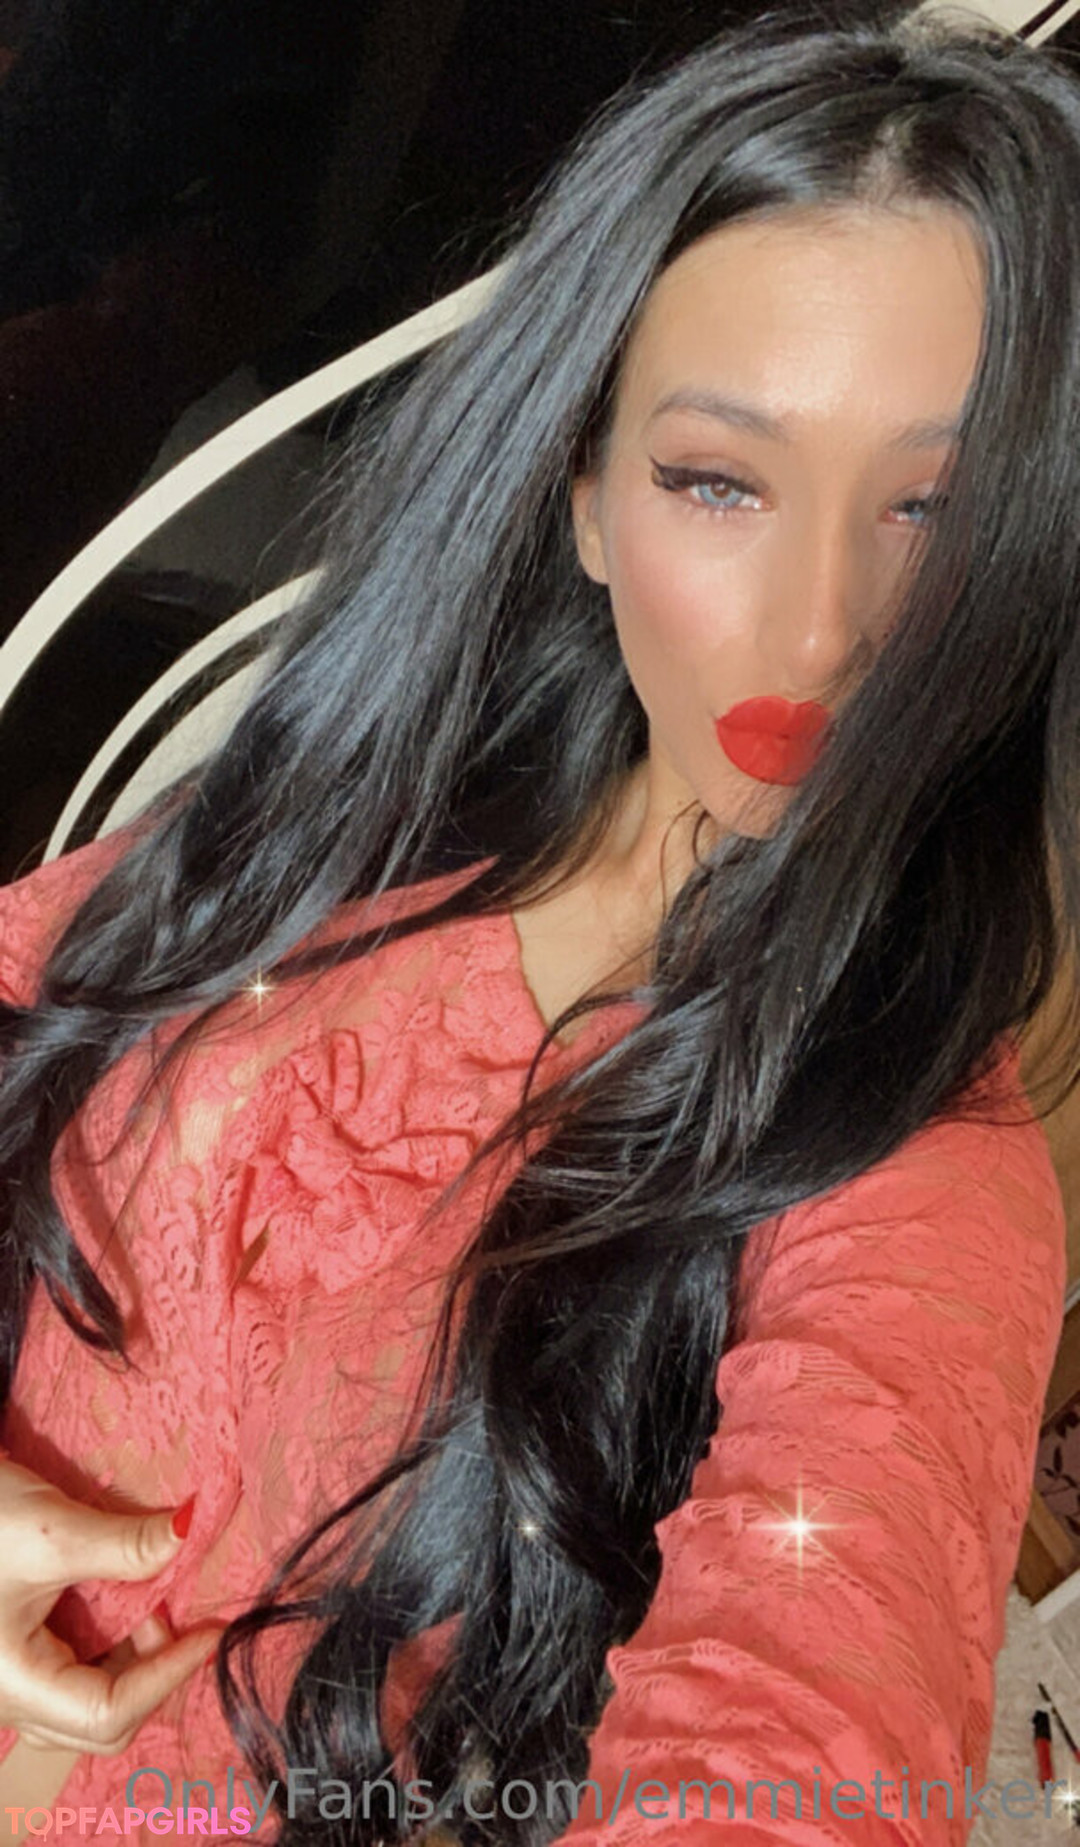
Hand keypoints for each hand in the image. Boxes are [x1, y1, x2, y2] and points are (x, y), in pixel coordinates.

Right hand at [0, 1457, 221, 1755]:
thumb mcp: (50, 1529)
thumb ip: (123, 1545)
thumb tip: (191, 1532)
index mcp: (12, 1685)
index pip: (106, 1714)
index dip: (168, 1675)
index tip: (212, 1631)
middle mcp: (7, 1701)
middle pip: (100, 1724)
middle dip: (152, 1674)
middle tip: (178, 1614)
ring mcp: (10, 1685)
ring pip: (88, 1705)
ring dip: (134, 1663)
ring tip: (150, 1605)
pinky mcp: (15, 1662)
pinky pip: (73, 1679)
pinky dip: (112, 1651)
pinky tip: (124, 1607)